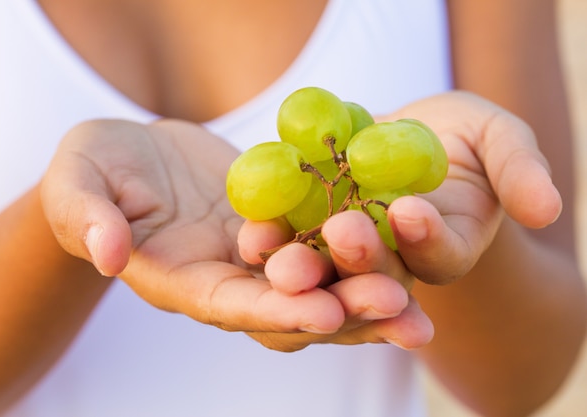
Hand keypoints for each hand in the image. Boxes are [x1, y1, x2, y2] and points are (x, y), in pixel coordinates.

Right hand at [41, 119, 431, 350]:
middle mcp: (225, 280)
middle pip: (288, 307)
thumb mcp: (78, 184)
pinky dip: (361, 250)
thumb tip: (106, 254)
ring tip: (419, 303)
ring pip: (316, 283)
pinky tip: (405, 248)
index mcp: (179, 280)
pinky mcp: (278, 227)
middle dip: (342, 312)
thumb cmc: (92, 170)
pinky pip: (321, 241)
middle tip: (400, 311)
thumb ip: (90, 219)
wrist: (130, 155)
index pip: (230, 306)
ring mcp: (256, 257)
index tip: (326, 314)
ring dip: (365, 292)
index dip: (276, 311)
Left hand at [241, 91, 561, 288]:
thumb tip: (548, 207)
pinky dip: (268, 235)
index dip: (430, 238)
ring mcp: (343, 253)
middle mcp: (392, 263)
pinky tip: (250, 228)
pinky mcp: (303, 231)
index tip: (416, 211)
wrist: (403, 133)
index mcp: (442, 249)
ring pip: (323, 268)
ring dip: (300, 263)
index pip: (439, 256)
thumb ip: (520, 170)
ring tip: (276, 249)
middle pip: (375, 273)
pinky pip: (285, 237)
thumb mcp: (498, 139)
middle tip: (344, 231)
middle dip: (360, 258)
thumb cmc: (460, 138)